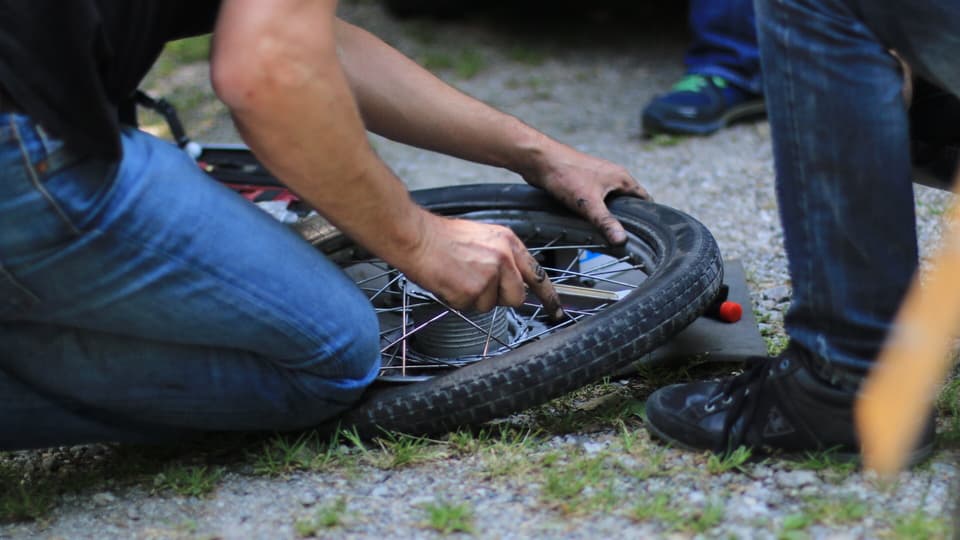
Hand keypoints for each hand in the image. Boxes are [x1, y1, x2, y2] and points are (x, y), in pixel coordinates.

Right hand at [397, 213, 562, 317]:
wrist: (416, 237)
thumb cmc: (441, 238)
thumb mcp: (482, 238)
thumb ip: (501, 258)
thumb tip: (509, 281)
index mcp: (508, 242)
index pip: (536, 273)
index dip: (547, 295)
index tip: (555, 310)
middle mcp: (504, 257)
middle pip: (516, 297)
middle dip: (499, 298)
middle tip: (477, 285)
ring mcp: (490, 274)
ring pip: (490, 305)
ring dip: (474, 299)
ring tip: (458, 277)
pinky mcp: (473, 289)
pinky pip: (469, 308)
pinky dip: (457, 300)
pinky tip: (449, 282)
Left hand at [522, 142, 649, 245]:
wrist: (540, 160)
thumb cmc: (566, 175)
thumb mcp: (589, 204)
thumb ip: (606, 222)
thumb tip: (622, 240)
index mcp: (621, 177)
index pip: (643, 197)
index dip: (648, 214)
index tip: (649, 232)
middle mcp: (612, 175)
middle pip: (627, 199)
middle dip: (627, 216)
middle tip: (627, 237)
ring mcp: (598, 176)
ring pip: (610, 198)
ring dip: (610, 212)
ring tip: (609, 231)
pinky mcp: (583, 180)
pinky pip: (596, 197)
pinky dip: (596, 207)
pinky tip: (589, 219)